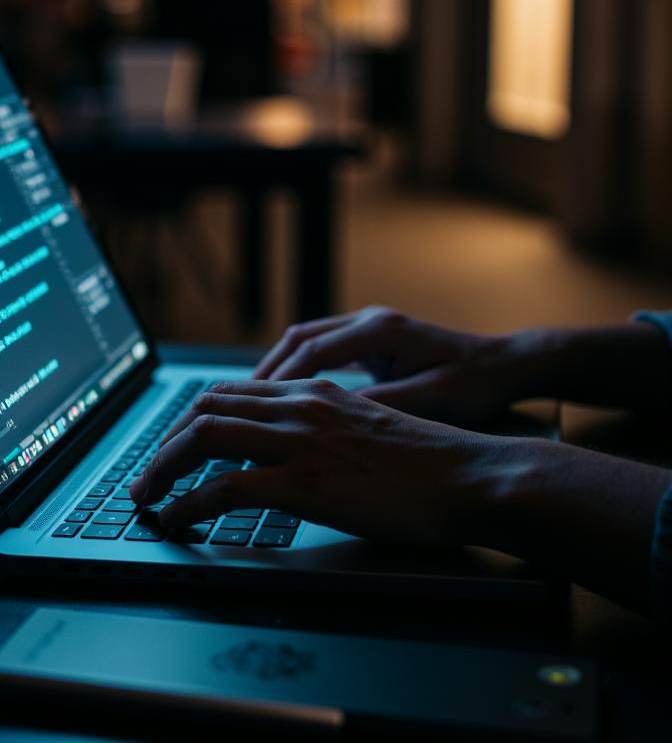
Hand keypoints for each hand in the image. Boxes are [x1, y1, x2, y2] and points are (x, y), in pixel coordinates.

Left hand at [128, 378, 501, 543]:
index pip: (229, 393)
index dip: (188, 420)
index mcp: (314, 392)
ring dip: (162, 468)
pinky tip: (176, 520)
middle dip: (163, 443)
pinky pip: (226, 488)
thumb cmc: (428, 464)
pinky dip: (189, 504)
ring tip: (145, 498)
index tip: (170, 448)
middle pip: (204, 408)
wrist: (473, 476)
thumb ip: (324, 429)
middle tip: (145, 476)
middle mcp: (300, 406)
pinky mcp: (307, 483)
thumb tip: (289, 453)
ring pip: (204, 438)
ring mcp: (302, 442)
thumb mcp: (366, 429)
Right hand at [252, 307, 525, 426]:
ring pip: (302, 343)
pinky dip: (294, 373)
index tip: (251, 409)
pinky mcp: (370, 341)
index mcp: (380, 331)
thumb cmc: (477, 385)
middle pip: (296, 341)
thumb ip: (380, 406)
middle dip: (263, 374)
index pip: (310, 352)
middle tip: (233, 407)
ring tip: (247, 405)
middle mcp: (368, 321)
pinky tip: (282, 400)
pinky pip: (318, 352)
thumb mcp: (432, 401)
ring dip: (275, 372)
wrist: (509, 365)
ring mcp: (368, 328)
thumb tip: (329, 420)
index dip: (276, 382)